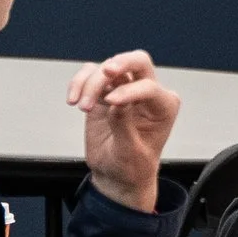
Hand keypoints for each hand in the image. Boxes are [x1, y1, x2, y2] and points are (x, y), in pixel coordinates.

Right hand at [69, 51, 178, 212]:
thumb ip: (124, 125)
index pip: (149, 87)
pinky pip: (91, 74)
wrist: (116, 175)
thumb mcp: (130, 152)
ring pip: (109, 68)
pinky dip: (79, 81)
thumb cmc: (132, 166)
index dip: (129, 91)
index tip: (110, 104)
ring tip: (82, 107)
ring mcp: (124, 89)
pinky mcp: (104, 91)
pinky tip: (73, 99)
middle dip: (120, 63)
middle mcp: (146, 93)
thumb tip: (116, 100)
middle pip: (137, 62)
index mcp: (163, 106)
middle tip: (105, 71)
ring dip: (91, 83)